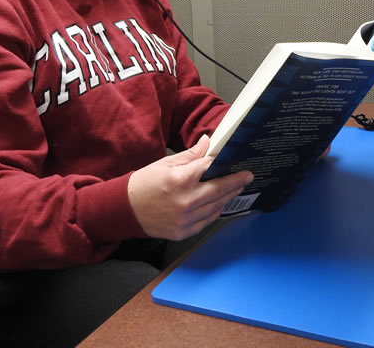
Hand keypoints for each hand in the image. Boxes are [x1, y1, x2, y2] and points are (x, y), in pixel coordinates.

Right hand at [127, 135, 252, 240]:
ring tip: (236, 188)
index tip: (238, 162)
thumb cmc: (145, 183)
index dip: (225, 164)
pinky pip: (207, 221)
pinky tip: (220, 203)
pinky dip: (215, 211)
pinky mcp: (183, 231)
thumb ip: (191, 155)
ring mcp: (185, 219)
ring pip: (216, 207)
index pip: (210, 169)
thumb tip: (209, 142)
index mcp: (180, 180)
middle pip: (219, 190)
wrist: (125, 209)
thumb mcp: (166, 164)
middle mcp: (185, 201)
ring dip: (228, 196)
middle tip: (248, 176)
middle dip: (236, 182)